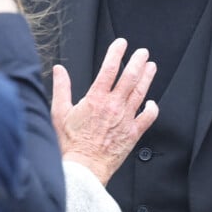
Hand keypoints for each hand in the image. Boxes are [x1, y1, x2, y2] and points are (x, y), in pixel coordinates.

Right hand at [51, 38, 158, 183]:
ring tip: (151, 67)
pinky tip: (151, 101)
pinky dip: (152, 107)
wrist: (84, 168)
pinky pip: (148, 117)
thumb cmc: (70, 144)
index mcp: (96, 99)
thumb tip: (59, 70)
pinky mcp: (133, 133)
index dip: (116, 53)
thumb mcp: (59, 113)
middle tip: (143, 52)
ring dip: (147, 77)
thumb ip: (61, 88)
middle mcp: (113, 106)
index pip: (109, 68)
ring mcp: (125, 119)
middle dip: (138, 61)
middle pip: (130, 77)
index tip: (121, 44)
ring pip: (140, 92)